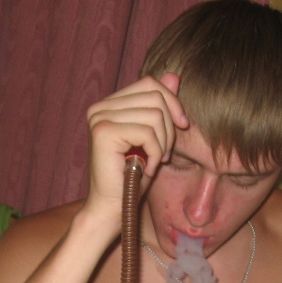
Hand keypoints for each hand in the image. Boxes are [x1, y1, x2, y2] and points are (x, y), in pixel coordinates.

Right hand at [79, 73, 187, 241]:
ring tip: (153, 162)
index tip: (182, 127)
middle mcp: (100, 107)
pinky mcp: (103, 132)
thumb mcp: (154, 137)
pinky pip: (147, 132)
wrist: (112, 208)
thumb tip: (174, 74)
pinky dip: (155, 153)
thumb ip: (161, 107)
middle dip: (169, 128)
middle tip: (164, 154)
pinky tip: (146, 168)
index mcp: (110, 104)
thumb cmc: (133, 177)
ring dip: (162, 143)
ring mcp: (99, 117)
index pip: (150, 83)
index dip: (172, 102)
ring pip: (154, 114)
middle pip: (155, 96)